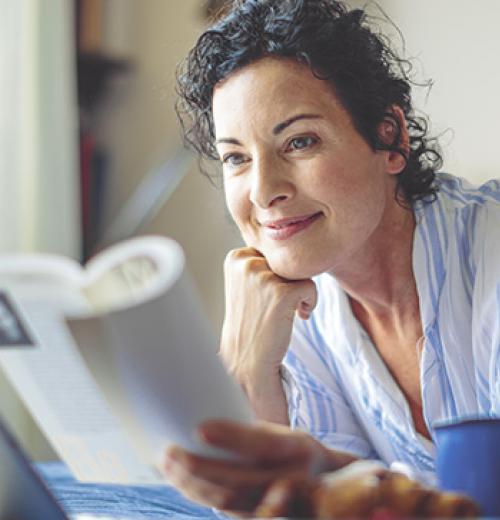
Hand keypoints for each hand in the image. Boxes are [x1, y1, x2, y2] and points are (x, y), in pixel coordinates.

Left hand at [163, 420, 355, 515]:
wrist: (330, 487)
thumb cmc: (300, 452)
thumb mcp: (287, 435)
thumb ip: (255, 434)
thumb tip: (208, 426)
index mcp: (297, 448)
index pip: (262, 444)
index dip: (231, 437)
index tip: (200, 428)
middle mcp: (290, 479)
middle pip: (237, 481)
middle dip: (198, 468)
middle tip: (169, 451)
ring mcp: (278, 504)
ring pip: (227, 501)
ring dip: (191, 484)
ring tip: (167, 463)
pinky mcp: (259, 516)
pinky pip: (224, 509)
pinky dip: (197, 494)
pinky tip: (180, 480)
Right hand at [220, 248, 316, 420]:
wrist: (247, 359)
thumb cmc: (251, 321)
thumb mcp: (246, 283)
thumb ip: (260, 261)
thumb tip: (288, 240)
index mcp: (235, 257)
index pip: (272, 251)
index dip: (276, 273)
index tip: (268, 294)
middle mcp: (247, 263)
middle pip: (287, 260)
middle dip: (288, 281)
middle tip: (277, 305)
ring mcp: (263, 277)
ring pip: (300, 272)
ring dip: (300, 292)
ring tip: (285, 312)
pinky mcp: (282, 292)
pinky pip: (311, 287)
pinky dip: (310, 302)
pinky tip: (297, 317)